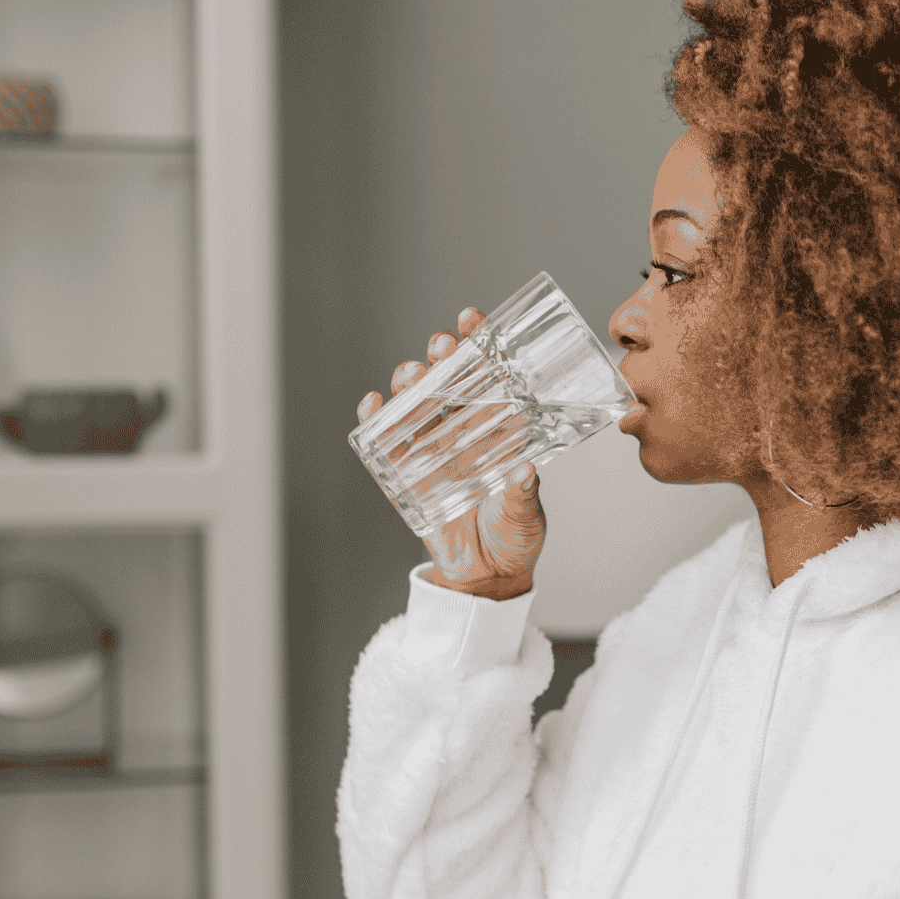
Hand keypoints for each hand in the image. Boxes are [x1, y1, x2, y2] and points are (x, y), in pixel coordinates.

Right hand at [357, 308, 545, 599]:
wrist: (487, 579)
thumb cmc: (515, 540)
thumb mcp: (526, 515)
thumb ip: (523, 494)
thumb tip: (526, 471)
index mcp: (498, 432)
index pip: (488, 378)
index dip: (478, 344)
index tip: (472, 319)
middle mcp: (464, 434)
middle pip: (447, 382)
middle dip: (441, 356)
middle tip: (442, 345)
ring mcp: (432, 452)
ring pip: (415, 405)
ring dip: (410, 383)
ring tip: (411, 375)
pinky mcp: (406, 476)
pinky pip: (385, 443)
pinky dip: (375, 420)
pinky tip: (373, 404)